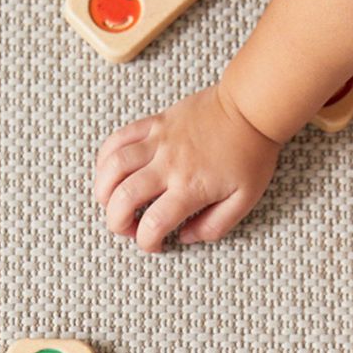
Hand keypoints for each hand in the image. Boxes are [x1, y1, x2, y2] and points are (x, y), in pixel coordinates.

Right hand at [93, 83, 281, 251]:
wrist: (249, 109)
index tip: (154, 244)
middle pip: (124, 197)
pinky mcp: (154, 123)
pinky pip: (118, 138)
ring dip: (103, 191)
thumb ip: (214, 226)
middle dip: (116, 222)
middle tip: (126, 228)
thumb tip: (185, 237)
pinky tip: (108, 172)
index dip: (147, 242)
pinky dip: (105, 158)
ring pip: (113, 166)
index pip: (153, 224)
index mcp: (190, 188)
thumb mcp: (243, 201)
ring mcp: (158, 141)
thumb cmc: (250, 155)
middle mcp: (169, 165)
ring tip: (108, 202)